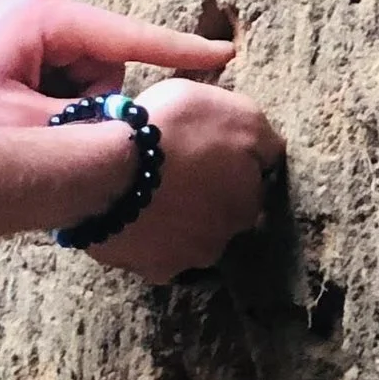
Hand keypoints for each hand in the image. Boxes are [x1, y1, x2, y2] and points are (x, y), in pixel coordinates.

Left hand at [0, 0, 235, 130]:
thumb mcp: (17, 130)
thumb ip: (85, 136)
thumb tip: (135, 147)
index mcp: (47, 14)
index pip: (134, 37)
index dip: (183, 53)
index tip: (229, 57)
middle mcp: (39, 9)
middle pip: (105, 68)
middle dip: (88, 110)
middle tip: (41, 137)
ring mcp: (21, 25)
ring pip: (79, 84)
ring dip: (59, 116)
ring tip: (7, 130)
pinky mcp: (5, 47)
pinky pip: (50, 86)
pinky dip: (39, 112)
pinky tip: (0, 127)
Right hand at [89, 79, 284, 281]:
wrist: (105, 170)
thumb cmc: (172, 131)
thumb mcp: (232, 110)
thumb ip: (261, 134)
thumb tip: (272, 153)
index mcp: (249, 201)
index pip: (250, 184)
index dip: (228, 164)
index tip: (204, 148)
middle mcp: (224, 240)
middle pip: (219, 216)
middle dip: (204, 199)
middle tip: (175, 171)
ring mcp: (184, 261)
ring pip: (186, 239)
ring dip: (175, 221)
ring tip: (148, 194)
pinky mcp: (147, 269)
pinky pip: (151, 252)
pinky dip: (145, 236)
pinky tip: (129, 215)